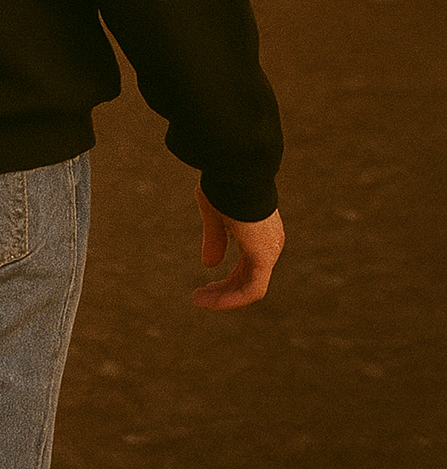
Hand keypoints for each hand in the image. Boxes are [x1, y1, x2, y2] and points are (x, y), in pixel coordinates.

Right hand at [192, 186, 283, 310]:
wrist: (234, 168)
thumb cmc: (224, 183)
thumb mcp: (214, 213)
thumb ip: (215, 238)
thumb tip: (209, 264)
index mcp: (261, 231)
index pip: (247, 266)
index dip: (227, 279)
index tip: (203, 285)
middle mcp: (270, 243)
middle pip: (248, 278)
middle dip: (223, 290)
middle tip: (198, 297)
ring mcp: (269, 250)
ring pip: (249, 288)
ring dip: (223, 298)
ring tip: (198, 300)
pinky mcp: (264, 256)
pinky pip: (251, 290)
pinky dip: (230, 299)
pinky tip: (209, 300)